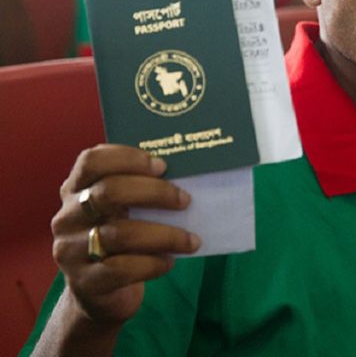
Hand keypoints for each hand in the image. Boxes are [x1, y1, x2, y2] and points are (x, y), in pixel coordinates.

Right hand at [50, 145, 199, 324]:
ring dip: (165, 235)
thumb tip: (187, 174)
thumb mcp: (122, 211)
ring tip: (191, 240)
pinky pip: (122, 269)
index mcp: (76, 190)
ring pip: (120, 234)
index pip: (91, 161)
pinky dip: (153, 263)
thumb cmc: (120, 240)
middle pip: (108, 192)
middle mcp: (67, 217)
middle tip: (185, 200)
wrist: (98, 294)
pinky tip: (169, 262)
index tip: (162, 166)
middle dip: (155, 193)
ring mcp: (71, 251)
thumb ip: (139, 190)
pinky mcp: (85, 282)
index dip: (128, 158)